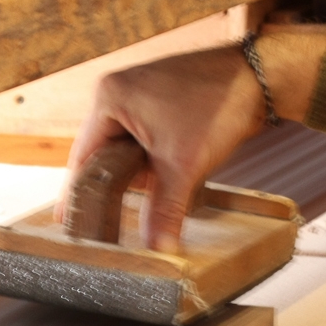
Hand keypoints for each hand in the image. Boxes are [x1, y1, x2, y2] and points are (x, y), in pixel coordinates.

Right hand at [61, 46, 265, 251]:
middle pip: (103, 154)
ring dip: (140, 173)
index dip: (78, 193)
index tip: (66, 222)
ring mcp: (138, 94)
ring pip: (126, 149)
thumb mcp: (184, 165)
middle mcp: (116, 91)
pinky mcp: (159, 101)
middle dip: (116, 184)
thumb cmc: (217, 105)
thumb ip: (165, 209)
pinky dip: (154, 161)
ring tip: (158, 188)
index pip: (82, 157)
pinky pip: (144, 140)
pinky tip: (168, 174)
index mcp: (108, 98)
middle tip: (113, 219)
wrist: (259, 76)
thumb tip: (159, 248)